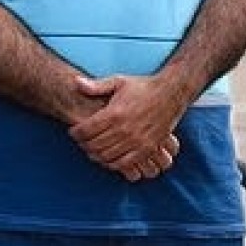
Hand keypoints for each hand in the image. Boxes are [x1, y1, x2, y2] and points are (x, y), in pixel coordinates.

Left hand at [69, 75, 187, 181]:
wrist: (172, 93)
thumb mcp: (119, 82)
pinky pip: (123, 164)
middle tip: (82, 141)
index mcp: (114, 113)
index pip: (85, 130)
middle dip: (83, 145)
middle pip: (93, 145)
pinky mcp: (147, 148)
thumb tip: (76, 82)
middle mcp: (124, 129)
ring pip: (105, 156)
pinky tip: (108, 158)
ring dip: (95, 155)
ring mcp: (136, 141)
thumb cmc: (144, 87)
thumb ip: (97, 85)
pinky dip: (112, 164)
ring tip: (93, 149)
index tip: (73, 131)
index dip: (75, 133)